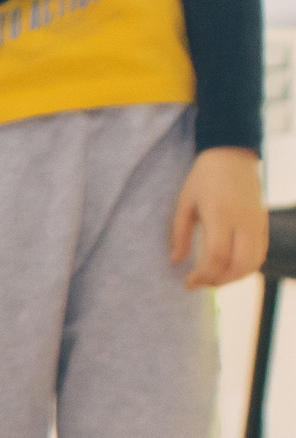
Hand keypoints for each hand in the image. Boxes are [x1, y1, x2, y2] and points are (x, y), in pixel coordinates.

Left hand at [172, 146, 267, 289]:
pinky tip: (227, 268)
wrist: (233, 154)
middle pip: (240, 264)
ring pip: (254, 262)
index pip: (217, 255)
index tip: (188, 283)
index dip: (203, 275)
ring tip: (212, 278)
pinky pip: (260, 252)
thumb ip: (179, 234)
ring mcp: (257, 221)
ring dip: (234, 278)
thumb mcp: (184, 203)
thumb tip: (176, 262)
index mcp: (221, 214)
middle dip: (219, 281)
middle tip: (200, 283)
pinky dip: (246, 267)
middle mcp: (243, 219)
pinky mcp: (263, 222)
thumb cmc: (203, 179)